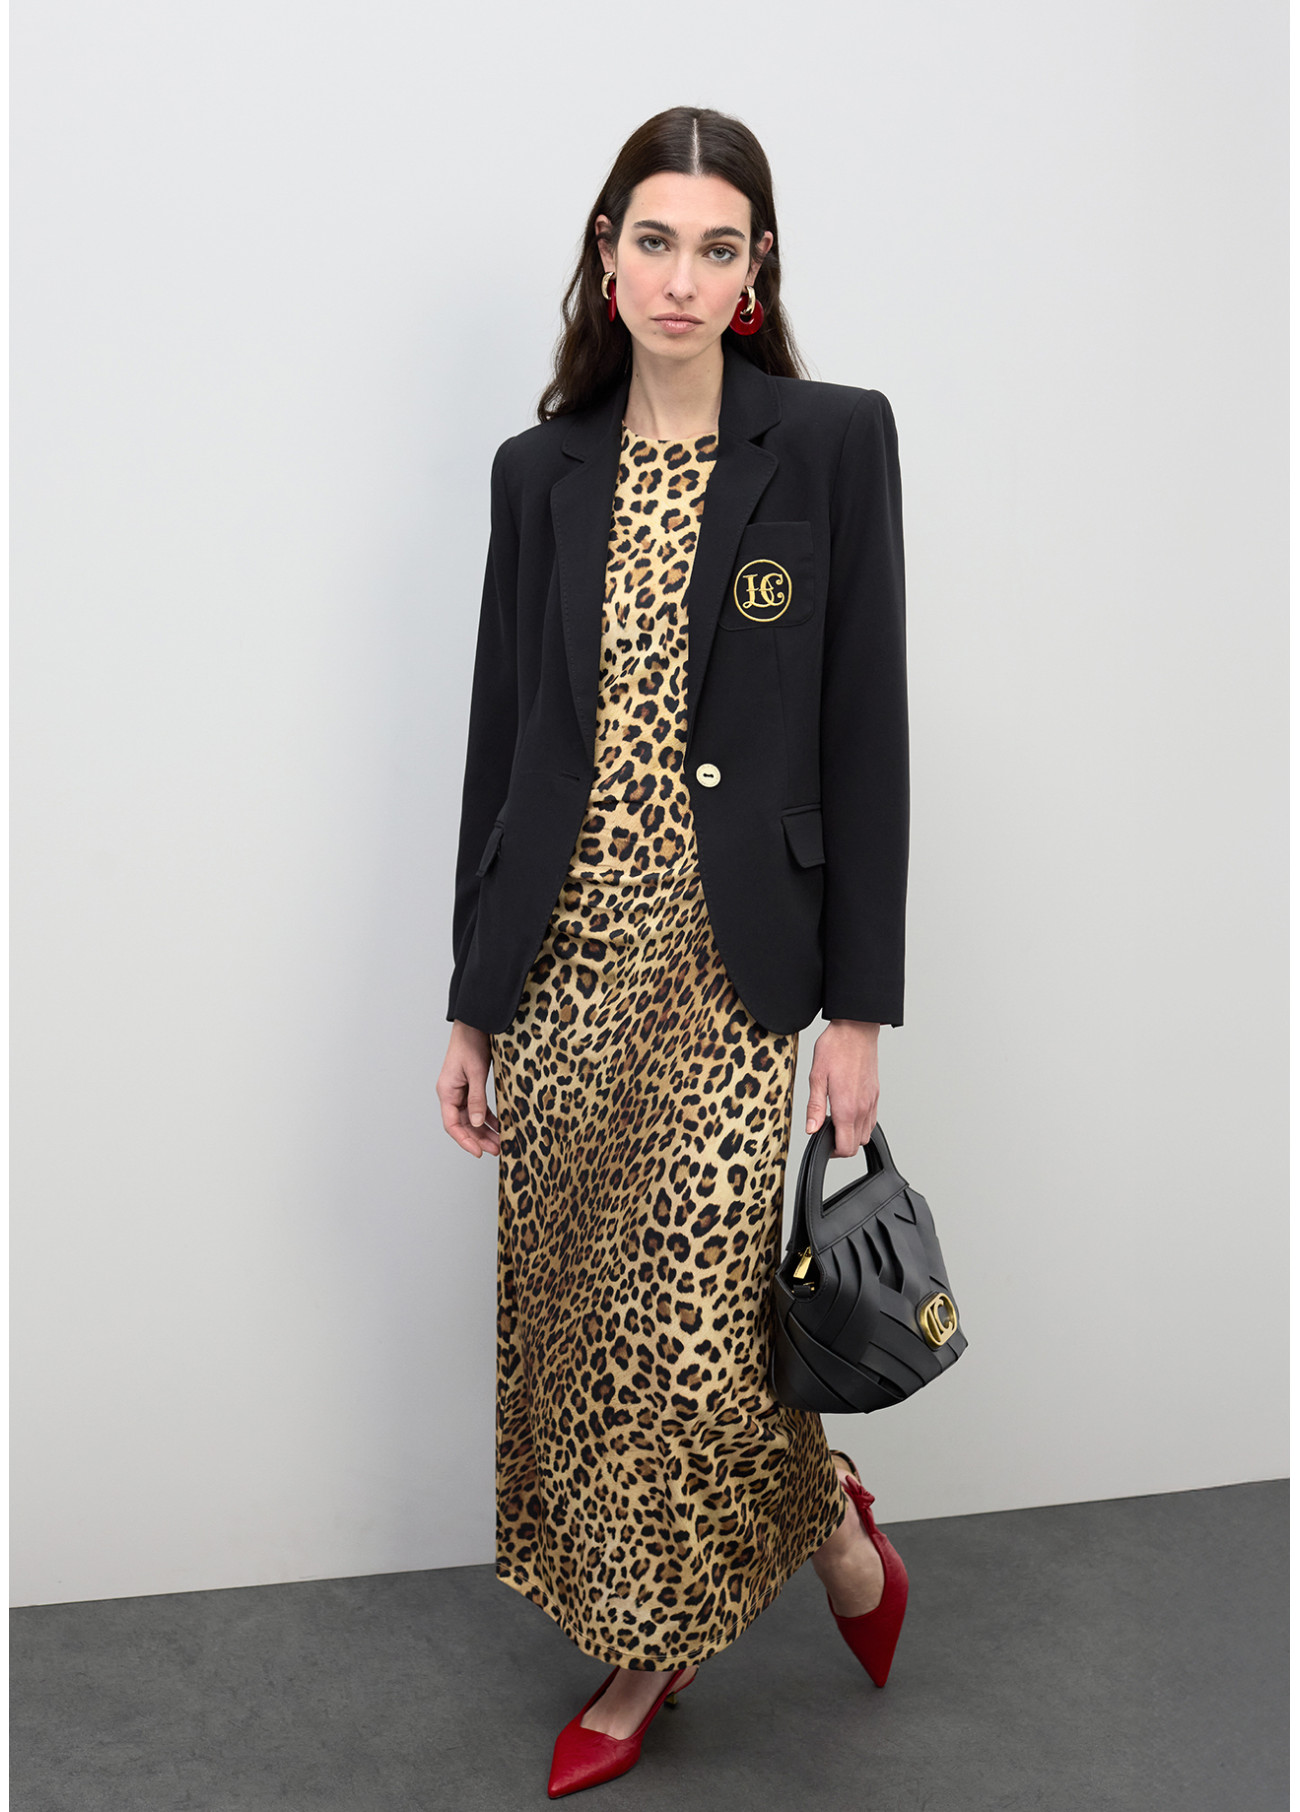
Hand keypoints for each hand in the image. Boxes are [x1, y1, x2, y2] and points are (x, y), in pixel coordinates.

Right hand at [438, 1020, 501, 1157]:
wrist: (475, 1022)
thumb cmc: (470, 1042)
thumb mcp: (476, 1072)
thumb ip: (477, 1098)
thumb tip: (478, 1123)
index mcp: (447, 1091)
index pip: (452, 1124)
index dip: (464, 1140)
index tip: (478, 1152)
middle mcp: (452, 1093)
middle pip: (463, 1124)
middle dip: (479, 1139)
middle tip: (496, 1150)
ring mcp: (461, 1090)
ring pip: (472, 1117)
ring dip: (485, 1130)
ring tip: (501, 1143)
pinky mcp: (471, 1085)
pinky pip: (479, 1107)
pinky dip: (489, 1117)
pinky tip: (500, 1125)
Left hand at [805, 1019, 880, 1156]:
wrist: (856, 1030)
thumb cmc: (835, 1048)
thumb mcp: (816, 1077)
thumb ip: (814, 1107)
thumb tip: (811, 1129)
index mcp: (847, 1107)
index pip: (846, 1148)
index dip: (833, 1152)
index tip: (822, 1143)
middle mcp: (863, 1108)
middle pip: (857, 1144)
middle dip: (842, 1145)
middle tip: (826, 1132)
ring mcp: (872, 1102)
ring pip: (866, 1134)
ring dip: (852, 1135)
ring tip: (836, 1121)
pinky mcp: (876, 1094)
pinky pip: (871, 1120)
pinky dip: (860, 1123)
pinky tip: (848, 1111)